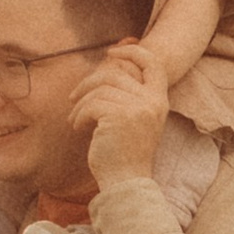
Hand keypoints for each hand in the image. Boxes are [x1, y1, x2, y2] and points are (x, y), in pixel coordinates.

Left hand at [77, 37, 168, 184]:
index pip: (152, 64)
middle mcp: (152, 101)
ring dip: (81, 104)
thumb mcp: (137, 121)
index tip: (111, 52)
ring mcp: (136, 108)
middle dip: (89, 83)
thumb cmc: (126, 154)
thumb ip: (130, 97)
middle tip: (73, 97)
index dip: (132, 51)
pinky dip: (79, 115)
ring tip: (76, 120)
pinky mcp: (118, 116)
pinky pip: (91, 105)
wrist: (127, 182)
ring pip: (99, 90)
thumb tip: (105, 70)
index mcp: (160, 101)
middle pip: (114, 73)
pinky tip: (78, 128)